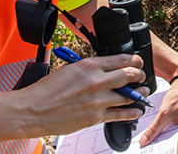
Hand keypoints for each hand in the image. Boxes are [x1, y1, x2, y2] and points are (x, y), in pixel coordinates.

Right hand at [13, 53, 146, 136]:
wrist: (33, 110)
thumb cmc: (46, 90)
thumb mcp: (69, 68)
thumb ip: (88, 68)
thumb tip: (103, 69)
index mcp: (89, 65)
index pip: (121, 59)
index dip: (134, 60)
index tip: (137, 62)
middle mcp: (97, 81)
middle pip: (129, 75)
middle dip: (139, 75)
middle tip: (142, 76)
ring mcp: (98, 100)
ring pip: (128, 95)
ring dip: (139, 93)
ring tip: (144, 92)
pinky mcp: (95, 117)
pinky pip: (120, 114)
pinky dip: (131, 112)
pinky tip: (137, 110)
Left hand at [138, 75, 177, 150]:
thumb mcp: (164, 112)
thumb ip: (154, 129)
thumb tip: (144, 141)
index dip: (166, 150)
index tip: (154, 150)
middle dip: (165, 143)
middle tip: (152, 143)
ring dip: (167, 135)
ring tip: (156, 135)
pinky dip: (170, 129)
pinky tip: (163, 127)